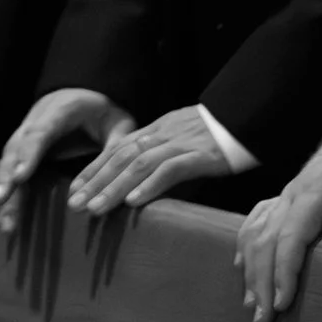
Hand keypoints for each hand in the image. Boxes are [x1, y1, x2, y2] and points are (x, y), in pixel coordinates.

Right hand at [0, 89, 134, 234]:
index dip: (29, 153)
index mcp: (61, 108)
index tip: (21, 177)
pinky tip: (6, 210)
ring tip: (4, 218)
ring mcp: (27, 132)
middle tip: (0, 200)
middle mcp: (36, 118)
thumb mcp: (120, 124)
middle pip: (16, 147)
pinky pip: (14, 166)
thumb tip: (117, 176)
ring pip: (10, 159)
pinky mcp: (26, 148)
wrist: (86, 95)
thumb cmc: (106, 112)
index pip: (40, 131)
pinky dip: (9, 188)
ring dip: (5, 187)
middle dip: (8, 175)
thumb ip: (117, 146)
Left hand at [68, 104, 232, 216]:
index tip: (74, 189)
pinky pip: (170, 170)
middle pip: (120, 158)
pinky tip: (133, 202)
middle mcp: (161, 135)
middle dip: (94, 182)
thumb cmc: (218, 133)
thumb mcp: (182, 138)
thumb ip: (161, 154)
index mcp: (155, 131)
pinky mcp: (201, 155)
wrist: (248, 114)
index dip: (93, 169)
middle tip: (73, 203)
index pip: (116, 150)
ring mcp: (179, 144)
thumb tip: (141, 179)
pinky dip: (149, 185)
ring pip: (138, 165)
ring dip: (113, 188)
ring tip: (95, 208)